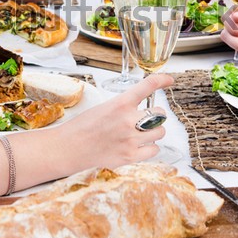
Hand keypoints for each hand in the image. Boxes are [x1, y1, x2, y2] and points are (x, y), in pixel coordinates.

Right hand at [57, 74, 171, 175]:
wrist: (68, 148)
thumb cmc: (82, 127)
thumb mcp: (104, 107)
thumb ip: (124, 106)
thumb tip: (141, 105)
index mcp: (121, 103)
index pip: (148, 86)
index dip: (162, 80)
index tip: (169, 80)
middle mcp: (129, 120)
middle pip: (160, 114)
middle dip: (155, 114)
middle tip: (147, 117)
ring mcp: (131, 140)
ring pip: (160, 132)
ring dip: (154, 131)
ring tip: (142, 132)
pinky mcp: (130, 157)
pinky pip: (154, 149)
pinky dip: (150, 147)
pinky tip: (140, 145)